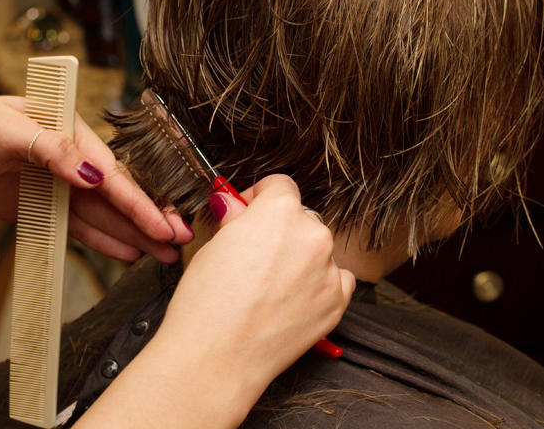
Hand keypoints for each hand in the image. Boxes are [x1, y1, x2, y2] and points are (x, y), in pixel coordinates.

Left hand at [0, 97, 191, 261]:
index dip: (136, 198)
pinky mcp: (36, 207)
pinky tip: (125, 252)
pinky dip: (100, 240)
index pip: (108, 169)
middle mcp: (64, 156)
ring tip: (161, 254)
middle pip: (113, 192)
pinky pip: (74, 227)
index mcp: (63, 127)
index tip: (160, 221)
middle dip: (146, 217)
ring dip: (130, 233)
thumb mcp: (3, 131)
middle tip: (177, 241)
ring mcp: (51, 184)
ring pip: (100, 213)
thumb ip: (51, 149)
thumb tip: (93, 172)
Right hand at [164, 174, 354, 383]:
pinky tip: (291, 300)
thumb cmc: (206, 303)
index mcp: (280, 210)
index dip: (260, 198)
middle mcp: (312, 234)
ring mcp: (329, 269)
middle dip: (281, 231)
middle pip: (301, 218)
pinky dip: (319, 285)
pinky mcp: (337, 302)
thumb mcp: (212, 245)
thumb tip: (236, 205)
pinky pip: (336, 279)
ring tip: (269, 286)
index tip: (249, 212)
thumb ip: (235, 220)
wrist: (216, 357)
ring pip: (318, 250)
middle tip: (255, 256)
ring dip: (301, 258)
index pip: (280, 186)